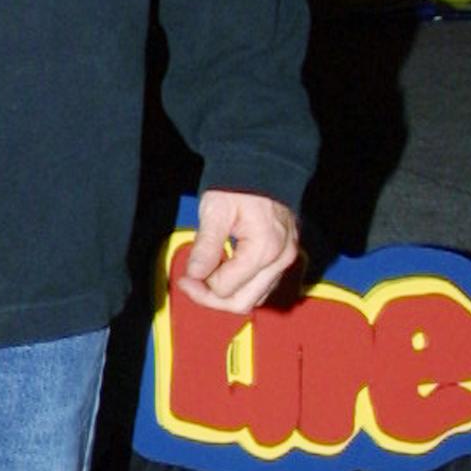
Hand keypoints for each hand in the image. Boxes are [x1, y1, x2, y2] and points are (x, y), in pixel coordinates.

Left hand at [177, 189, 300, 313]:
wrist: (262, 168)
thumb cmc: (238, 186)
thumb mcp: (215, 211)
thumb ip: (207, 246)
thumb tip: (195, 275)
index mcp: (264, 249)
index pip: (226, 289)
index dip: (200, 286)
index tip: (184, 275)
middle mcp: (280, 260)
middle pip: (243, 302)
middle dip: (212, 297)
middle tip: (190, 283)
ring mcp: (286, 261)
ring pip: (254, 299)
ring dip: (226, 294)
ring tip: (205, 275)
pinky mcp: (283, 259)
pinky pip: (261, 286)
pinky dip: (240, 285)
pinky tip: (223, 270)